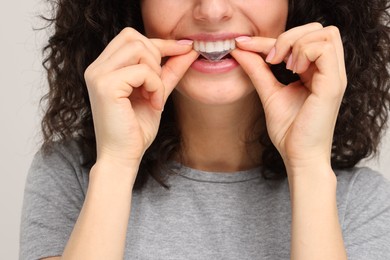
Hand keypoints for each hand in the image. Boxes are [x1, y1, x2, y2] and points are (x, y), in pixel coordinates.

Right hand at [84, 28, 197, 169]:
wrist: (123, 157)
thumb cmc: (136, 129)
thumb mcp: (156, 93)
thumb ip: (169, 70)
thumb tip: (188, 49)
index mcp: (104, 68)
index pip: (131, 38)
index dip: (160, 42)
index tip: (185, 48)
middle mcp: (96, 68)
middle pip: (133, 37)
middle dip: (156, 57)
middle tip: (158, 86)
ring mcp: (98, 75)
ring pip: (138, 49)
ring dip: (156, 73)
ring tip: (154, 96)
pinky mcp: (105, 85)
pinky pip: (142, 71)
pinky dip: (156, 86)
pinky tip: (154, 104)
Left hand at [232, 23, 346, 174]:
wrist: (298, 157)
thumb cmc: (289, 131)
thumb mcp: (269, 93)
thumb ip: (257, 70)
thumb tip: (240, 50)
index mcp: (316, 73)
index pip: (299, 40)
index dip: (270, 39)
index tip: (245, 45)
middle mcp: (328, 71)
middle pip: (318, 29)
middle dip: (289, 36)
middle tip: (272, 58)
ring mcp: (334, 77)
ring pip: (325, 34)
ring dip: (297, 44)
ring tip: (284, 66)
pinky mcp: (334, 84)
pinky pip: (325, 49)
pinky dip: (304, 52)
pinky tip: (293, 71)